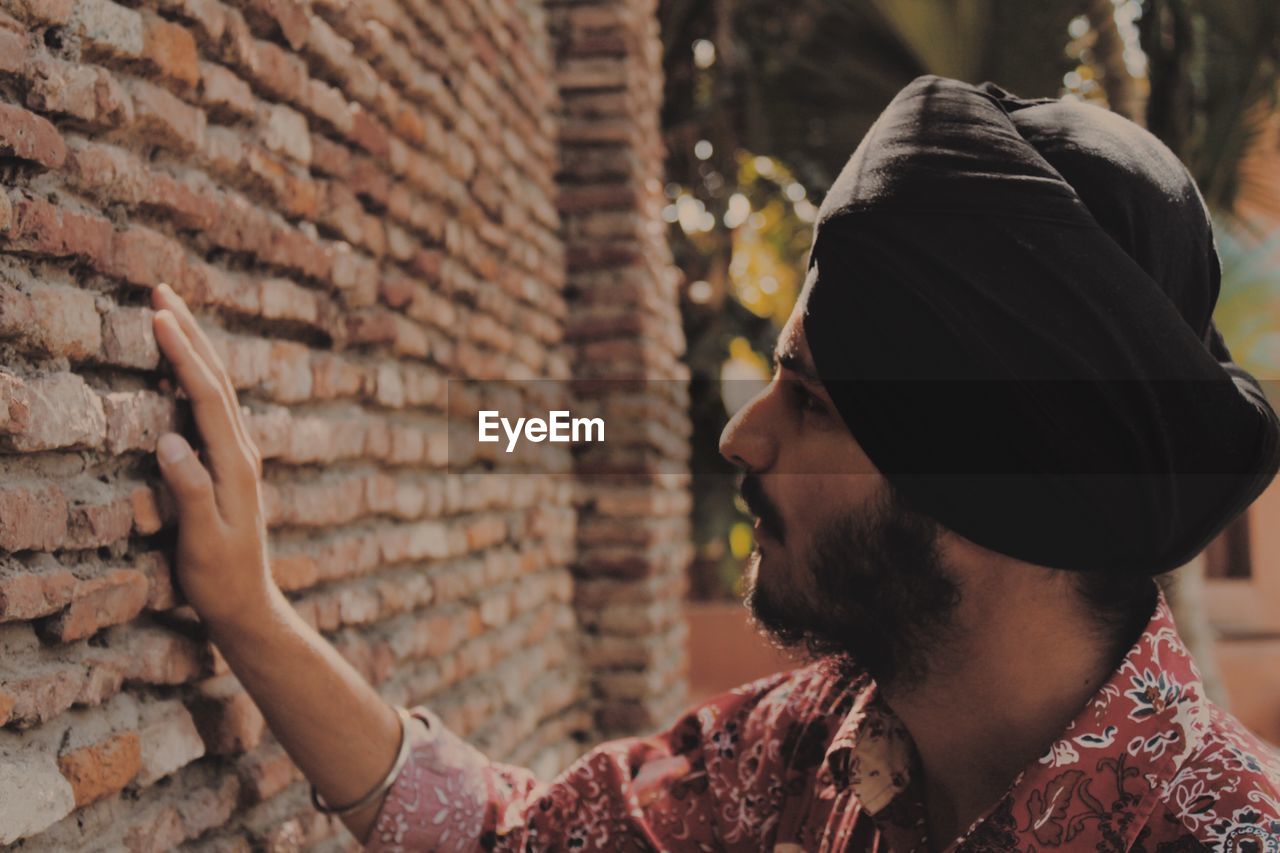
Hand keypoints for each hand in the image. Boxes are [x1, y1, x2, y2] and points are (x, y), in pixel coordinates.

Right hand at [151, 283, 276, 629]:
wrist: (247, 602)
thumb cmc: (220, 576)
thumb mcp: (202, 539)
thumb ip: (189, 490)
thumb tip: (169, 441)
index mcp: (235, 463)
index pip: (206, 396)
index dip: (182, 355)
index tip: (158, 316)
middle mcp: (242, 451)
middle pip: (217, 379)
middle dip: (190, 333)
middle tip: (162, 291)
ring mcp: (239, 455)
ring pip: (217, 389)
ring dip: (195, 348)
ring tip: (171, 314)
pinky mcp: (230, 464)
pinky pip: (213, 408)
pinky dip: (196, 377)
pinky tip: (184, 368)